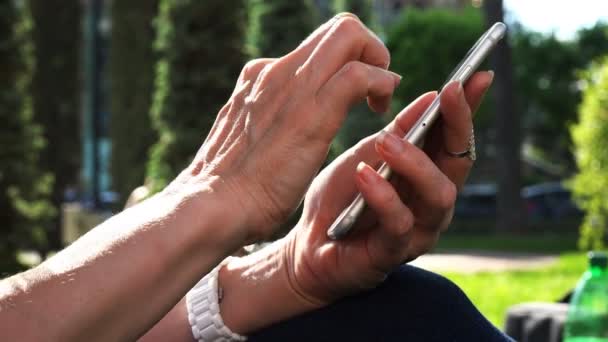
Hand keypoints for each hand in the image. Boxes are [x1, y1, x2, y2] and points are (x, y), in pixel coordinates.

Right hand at [168, 14, 400, 244]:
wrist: (212, 206)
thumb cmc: (230, 187)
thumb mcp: (246, 139)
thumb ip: (264, 121)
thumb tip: (283, 125)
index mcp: (260, 77)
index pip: (315, 46)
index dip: (346, 63)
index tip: (356, 96)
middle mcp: (276, 71)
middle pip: (339, 27)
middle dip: (370, 50)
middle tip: (376, 90)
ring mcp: (292, 88)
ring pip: (350, 36)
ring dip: (379, 64)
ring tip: (379, 102)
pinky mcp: (311, 114)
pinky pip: (359, 76)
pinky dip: (381, 84)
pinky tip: (380, 111)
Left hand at [281, 71, 493, 303]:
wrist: (308, 244)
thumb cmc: (341, 197)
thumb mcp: (366, 154)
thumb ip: (398, 132)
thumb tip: (431, 96)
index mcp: (427, 175)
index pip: (455, 139)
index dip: (468, 108)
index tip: (477, 74)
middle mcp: (432, 203)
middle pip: (460, 163)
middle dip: (457, 125)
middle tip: (445, 93)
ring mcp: (418, 230)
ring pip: (439, 194)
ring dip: (415, 162)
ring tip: (385, 142)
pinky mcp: (392, 253)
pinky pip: (399, 222)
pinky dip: (383, 195)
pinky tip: (363, 174)